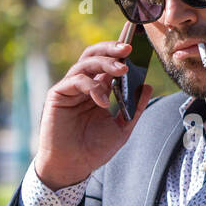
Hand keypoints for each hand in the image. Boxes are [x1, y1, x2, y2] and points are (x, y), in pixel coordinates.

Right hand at [32, 40, 154, 188]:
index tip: (136, 38)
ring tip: (123, 70)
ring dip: (106, 62)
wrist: (73, 167)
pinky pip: (76, 80)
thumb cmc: (94, 149)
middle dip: (112, 48)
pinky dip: (92, 87)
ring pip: (86, 62)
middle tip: (129, 48)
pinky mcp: (58, 94)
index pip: (109, 63)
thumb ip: (135, 108)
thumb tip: (147, 86)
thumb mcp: (122, 128)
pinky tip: (102, 101)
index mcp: (99, 89)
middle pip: (95, 55)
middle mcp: (84, 85)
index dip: (119, 49)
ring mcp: (70, 88)